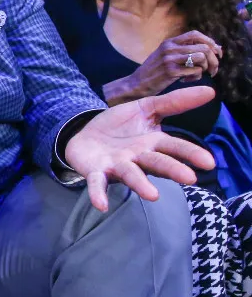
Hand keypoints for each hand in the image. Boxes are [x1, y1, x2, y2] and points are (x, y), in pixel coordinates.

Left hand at [65, 87, 215, 210]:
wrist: (85, 133)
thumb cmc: (121, 125)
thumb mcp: (147, 108)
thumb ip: (174, 102)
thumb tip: (210, 91)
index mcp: (153, 143)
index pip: (175, 148)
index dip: (191, 154)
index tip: (209, 163)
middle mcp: (138, 158)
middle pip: (158, 163)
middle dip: (173, 170)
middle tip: (190, 179)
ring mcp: (117, 166)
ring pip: (131, 175)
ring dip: (141, 185)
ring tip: (153, 196)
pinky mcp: (96, 171)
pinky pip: (97, 183)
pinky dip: (99, 194)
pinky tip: (101, 205)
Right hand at [108, 30, 221, 102]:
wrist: (136, 84)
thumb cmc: (154, 72)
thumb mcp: (166, 55)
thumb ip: (185, 50)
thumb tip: (216, 48)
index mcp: (169, 42)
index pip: (196, 34)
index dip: (210, 42)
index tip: (216, 53)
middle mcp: (169, 48)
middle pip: (203, 48)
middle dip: (214, 60)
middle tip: (213, 70)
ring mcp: (169, 60)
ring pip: (201, 58)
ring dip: (205, 68)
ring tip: (197, 74)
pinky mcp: (170, 72)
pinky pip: (195, 71)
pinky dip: (196, 77)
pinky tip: (186, 80)